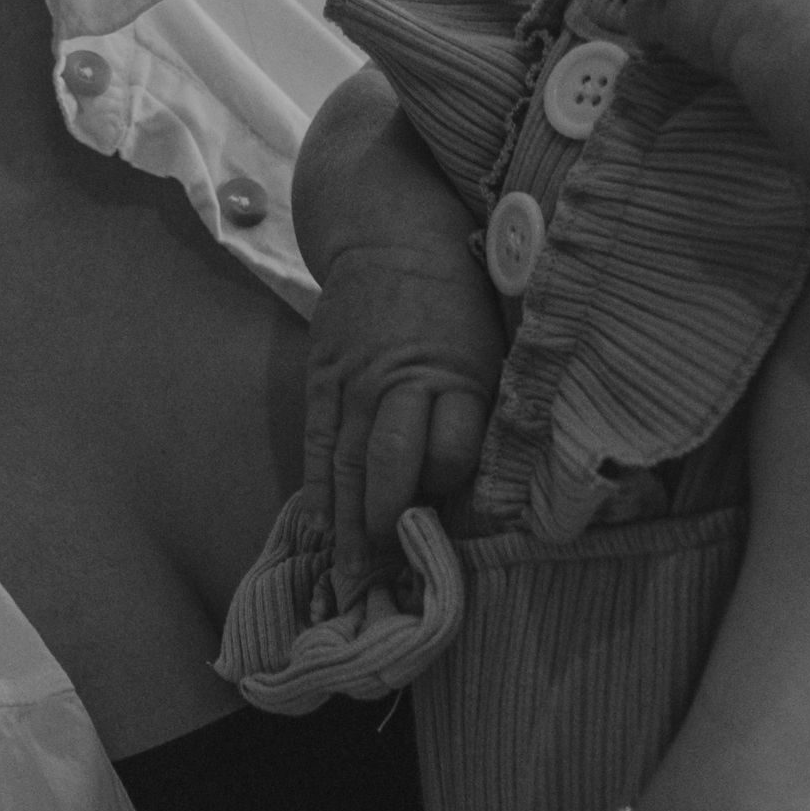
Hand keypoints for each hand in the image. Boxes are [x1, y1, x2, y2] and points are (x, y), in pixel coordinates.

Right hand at [302, 220, 503, 593]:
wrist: (391, 232)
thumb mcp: (492, 342)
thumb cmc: (458, 296)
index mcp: (457, 371)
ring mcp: (353, 379)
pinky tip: (319, 527)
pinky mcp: (322, 376)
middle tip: (387, 578)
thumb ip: (484, 407)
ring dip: (348, 523)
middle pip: (389, 462)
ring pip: (347, 461)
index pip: (451, 448)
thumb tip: (488, 484)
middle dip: (387, 525)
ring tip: (350, 574)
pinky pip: (317, 441)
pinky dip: (318, 488)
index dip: (449, 488)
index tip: (451, 523)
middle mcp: (400, 379)